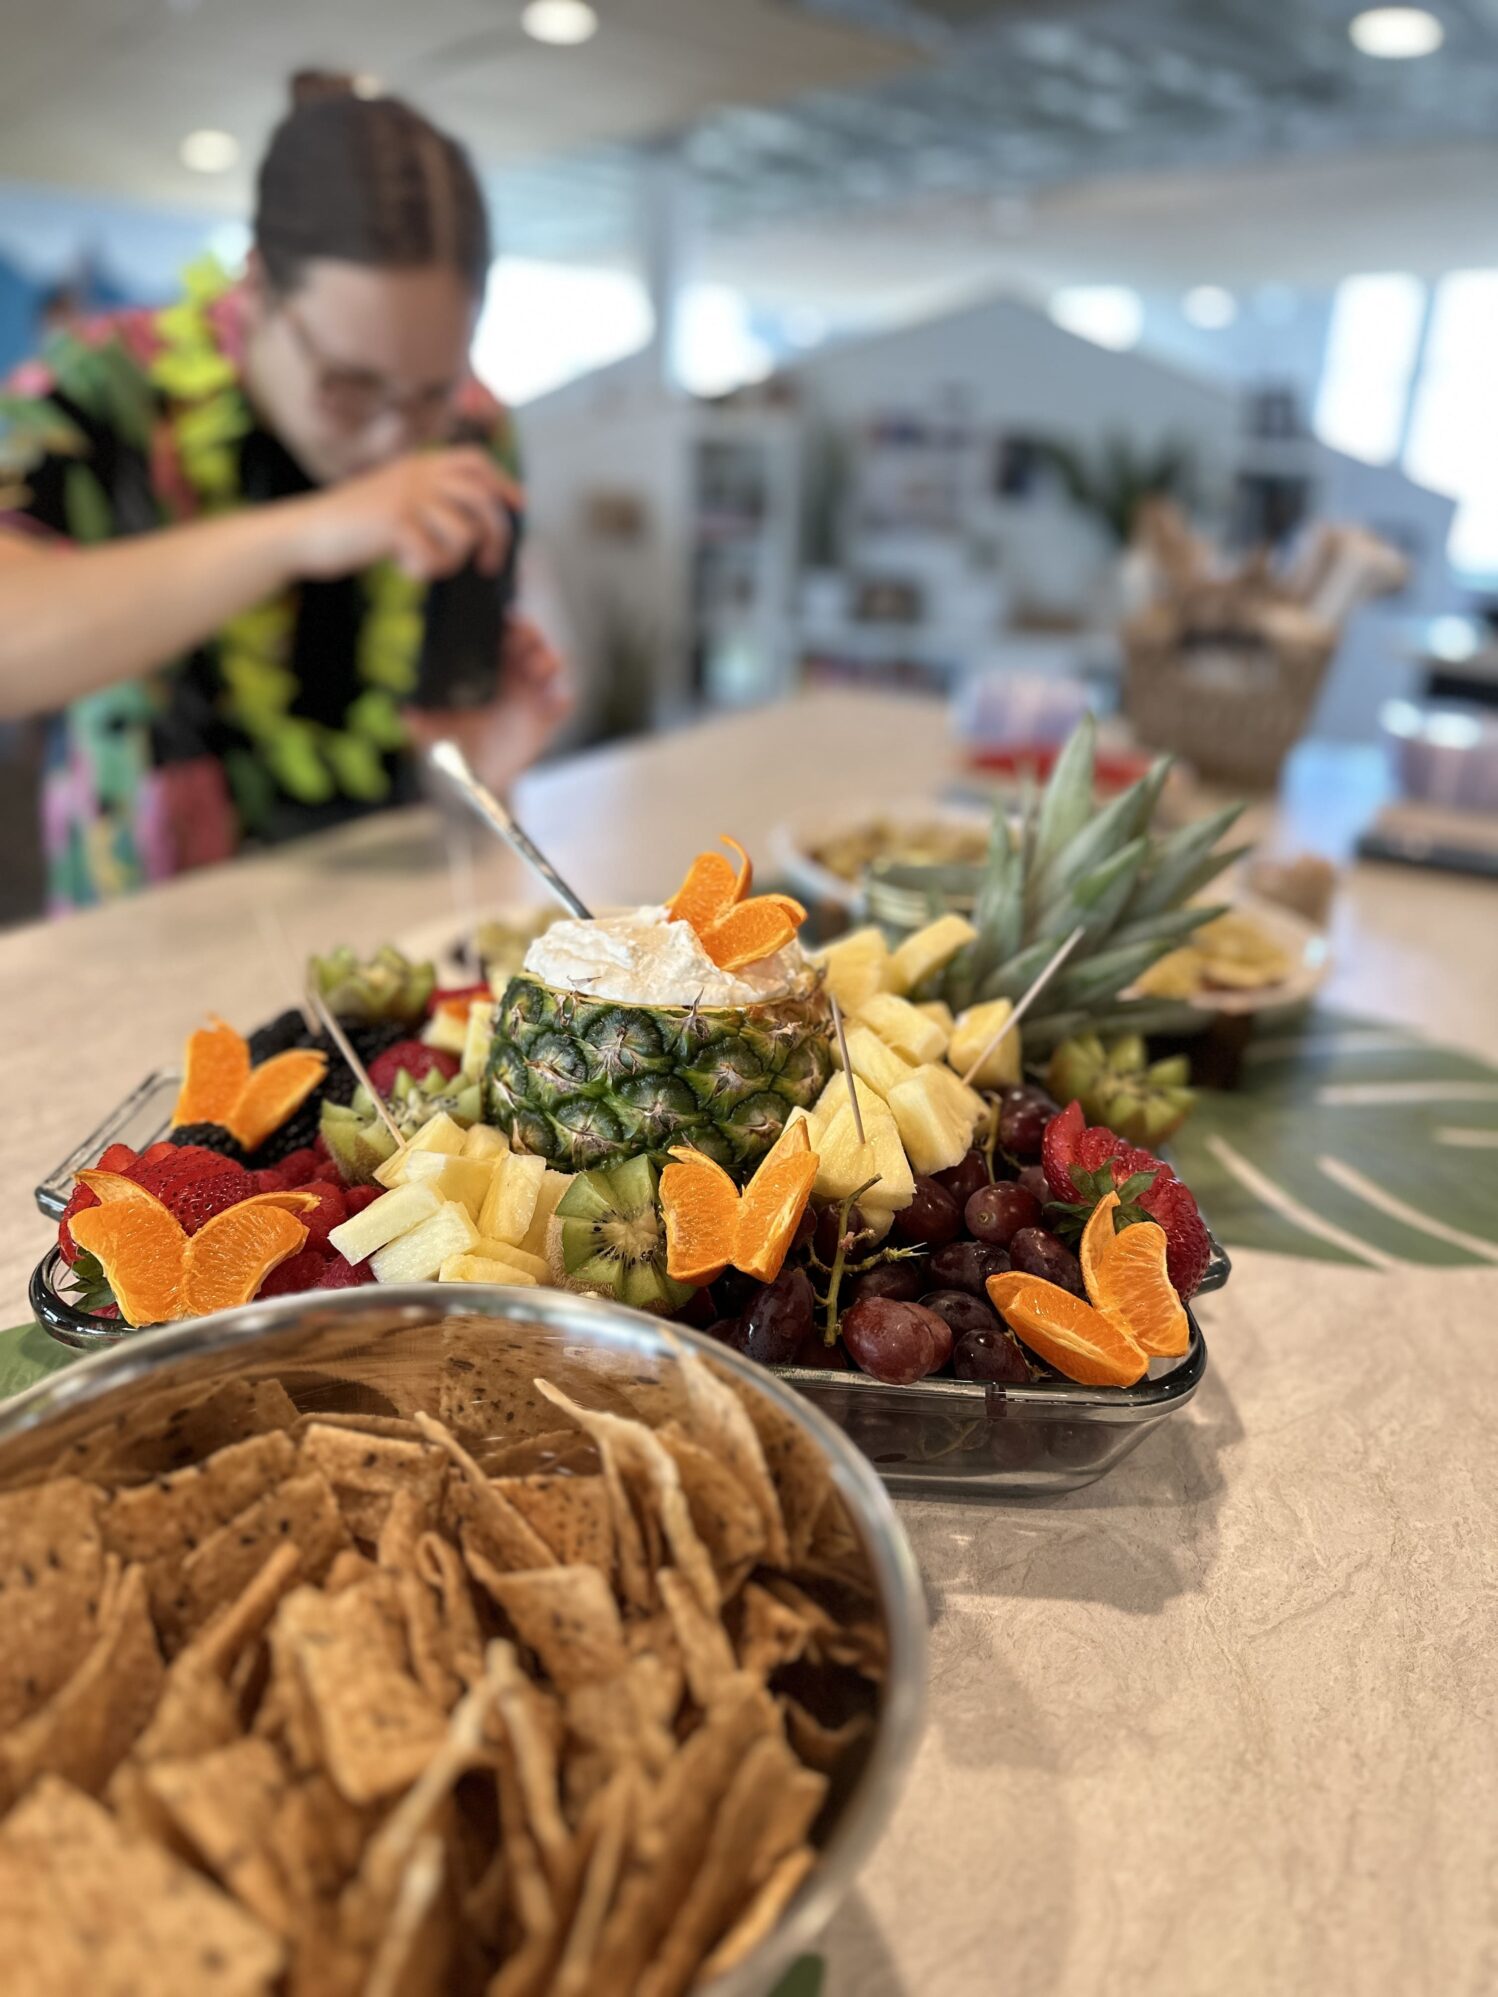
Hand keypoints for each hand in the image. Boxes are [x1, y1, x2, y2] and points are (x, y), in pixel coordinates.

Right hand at [290, 448, 520, 582]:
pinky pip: (435, 557)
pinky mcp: (393, 524)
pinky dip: (424, 572)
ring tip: (426, 564)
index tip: (519, 505)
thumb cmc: (352, 526)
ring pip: (465, 533)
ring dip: (453, 560)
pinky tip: (402, 569)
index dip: (502, 482)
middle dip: (497, 536)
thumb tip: (478, 522)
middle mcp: (416, 475)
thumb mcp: (396, 500)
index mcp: (418, 465)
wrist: (305, 532)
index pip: (475, 461)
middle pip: (483, 499)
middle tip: (489, 564)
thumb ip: (431, 501)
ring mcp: (405, 498)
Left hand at [403, 614, 573, 792]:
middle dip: (532, 633)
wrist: (475, 778)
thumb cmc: (457, 744)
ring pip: (552, 665)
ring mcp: (533, 696)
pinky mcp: (546, 719)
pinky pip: (563, 702)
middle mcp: (516, 678)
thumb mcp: (434, 730)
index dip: (510, 623)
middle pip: (533, 642)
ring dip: (548, 659)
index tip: (505, 617)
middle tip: (523, 632)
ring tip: (537, 664)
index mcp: (491, 669)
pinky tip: (556, 695)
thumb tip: (402, 714)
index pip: (505, 636)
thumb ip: (420, 723)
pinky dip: (561, 696)